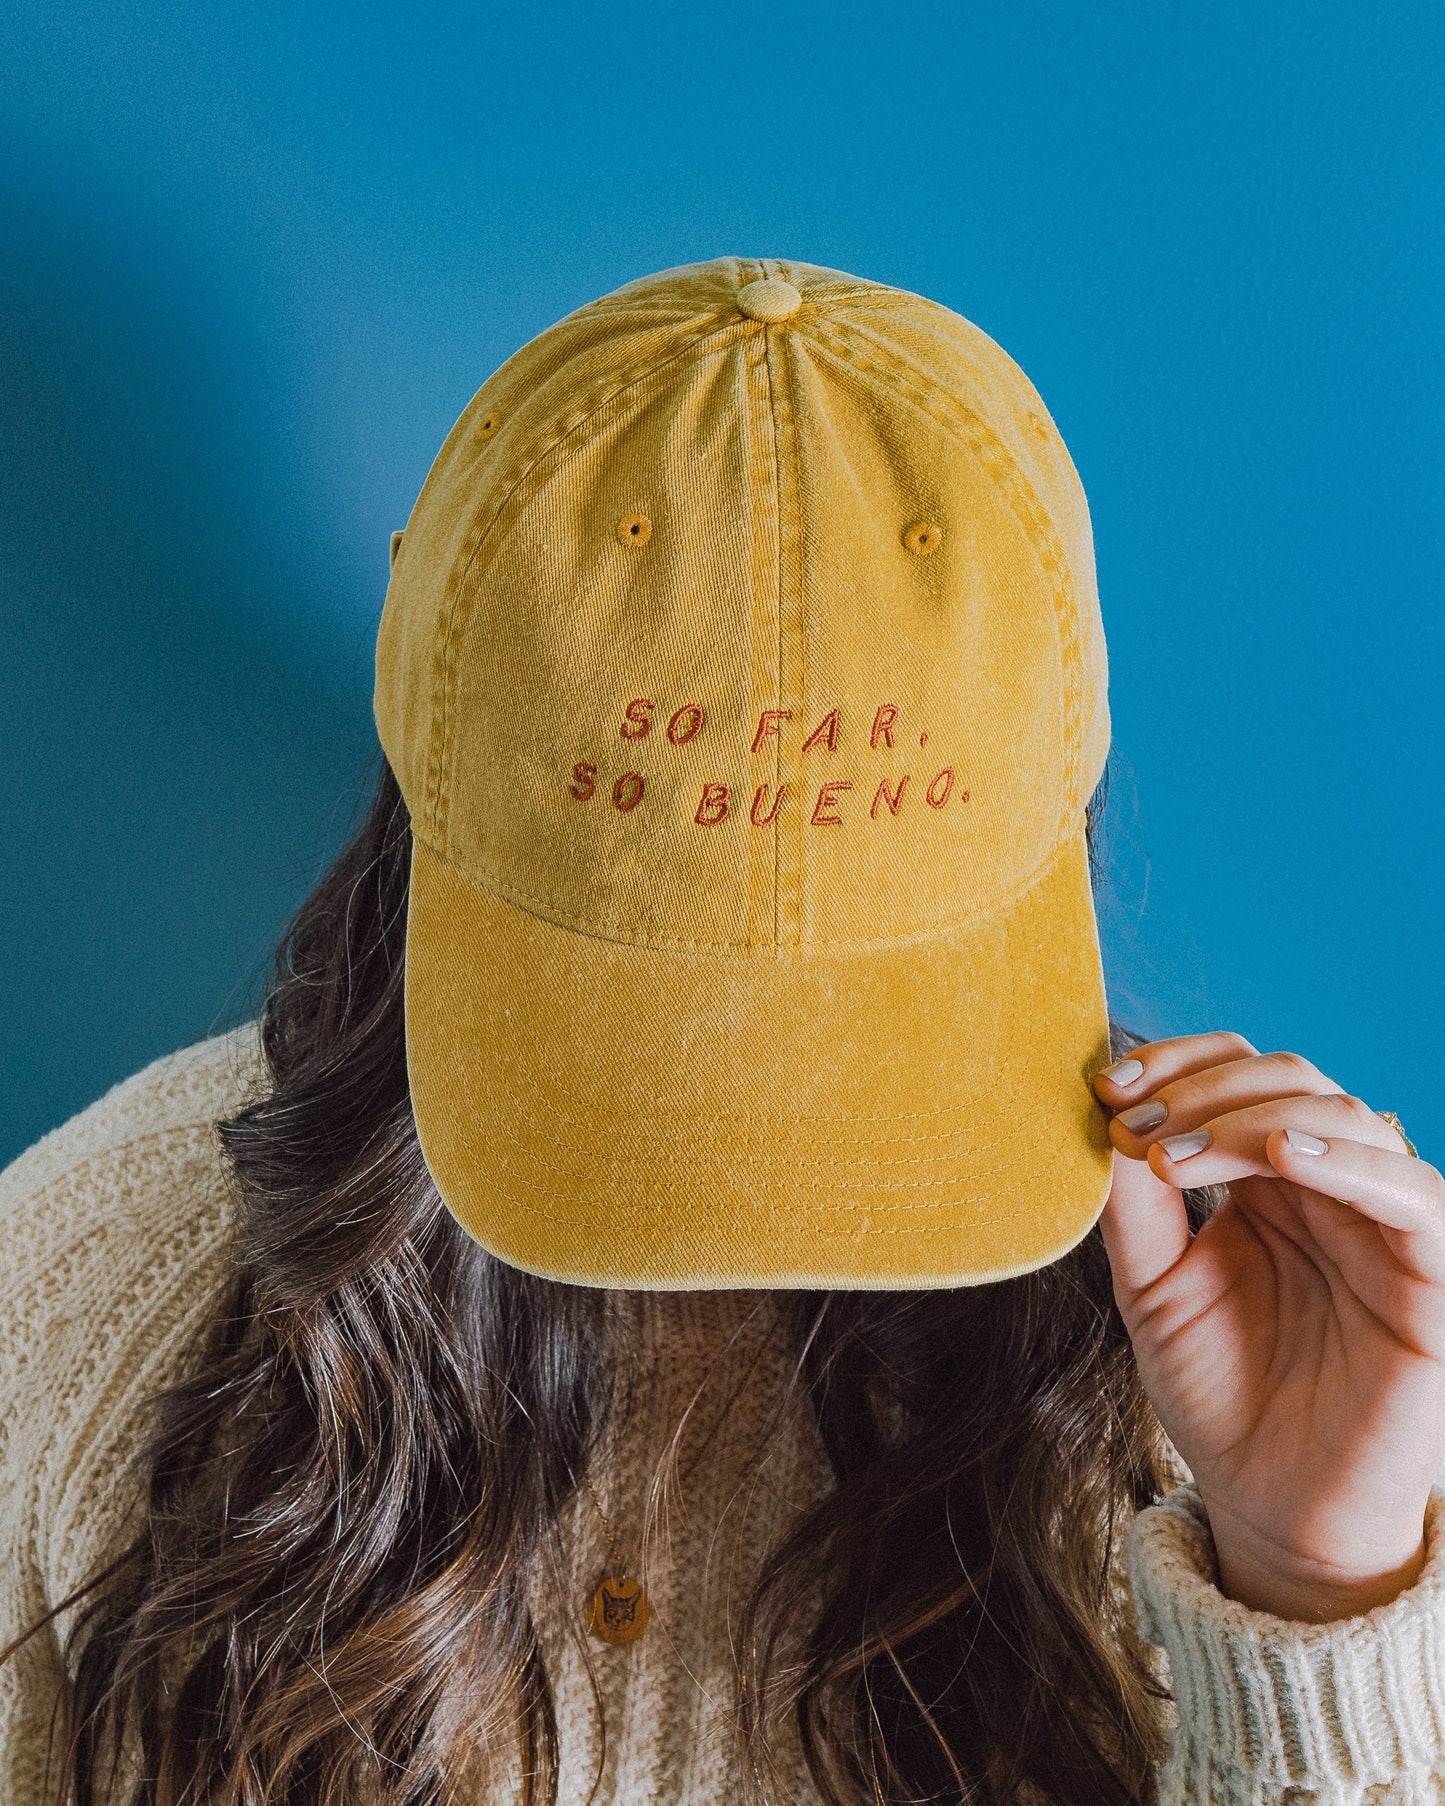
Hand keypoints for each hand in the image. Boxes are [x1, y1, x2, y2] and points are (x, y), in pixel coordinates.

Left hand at [1094, 1033, 1444, 1622]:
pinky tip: (1283, 1155)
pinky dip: (1350, 1160)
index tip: (1107, 1088)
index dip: (1176, 1062)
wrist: (1271, 1504)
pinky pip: (1412, 1193)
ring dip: (1254, 1117)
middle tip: (1138, 1125)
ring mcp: (1382, 1223)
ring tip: (1181, 1155)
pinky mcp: (1431, 1274)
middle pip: (1287, 1077)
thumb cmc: (1219, 1394)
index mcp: (1266, 1179)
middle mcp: (1330, 1186)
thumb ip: (1134, 1207)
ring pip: (1346, 1116)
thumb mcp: (1153, 1288)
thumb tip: (1111, 1118)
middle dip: (1202, 1087)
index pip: (1238, 1073)